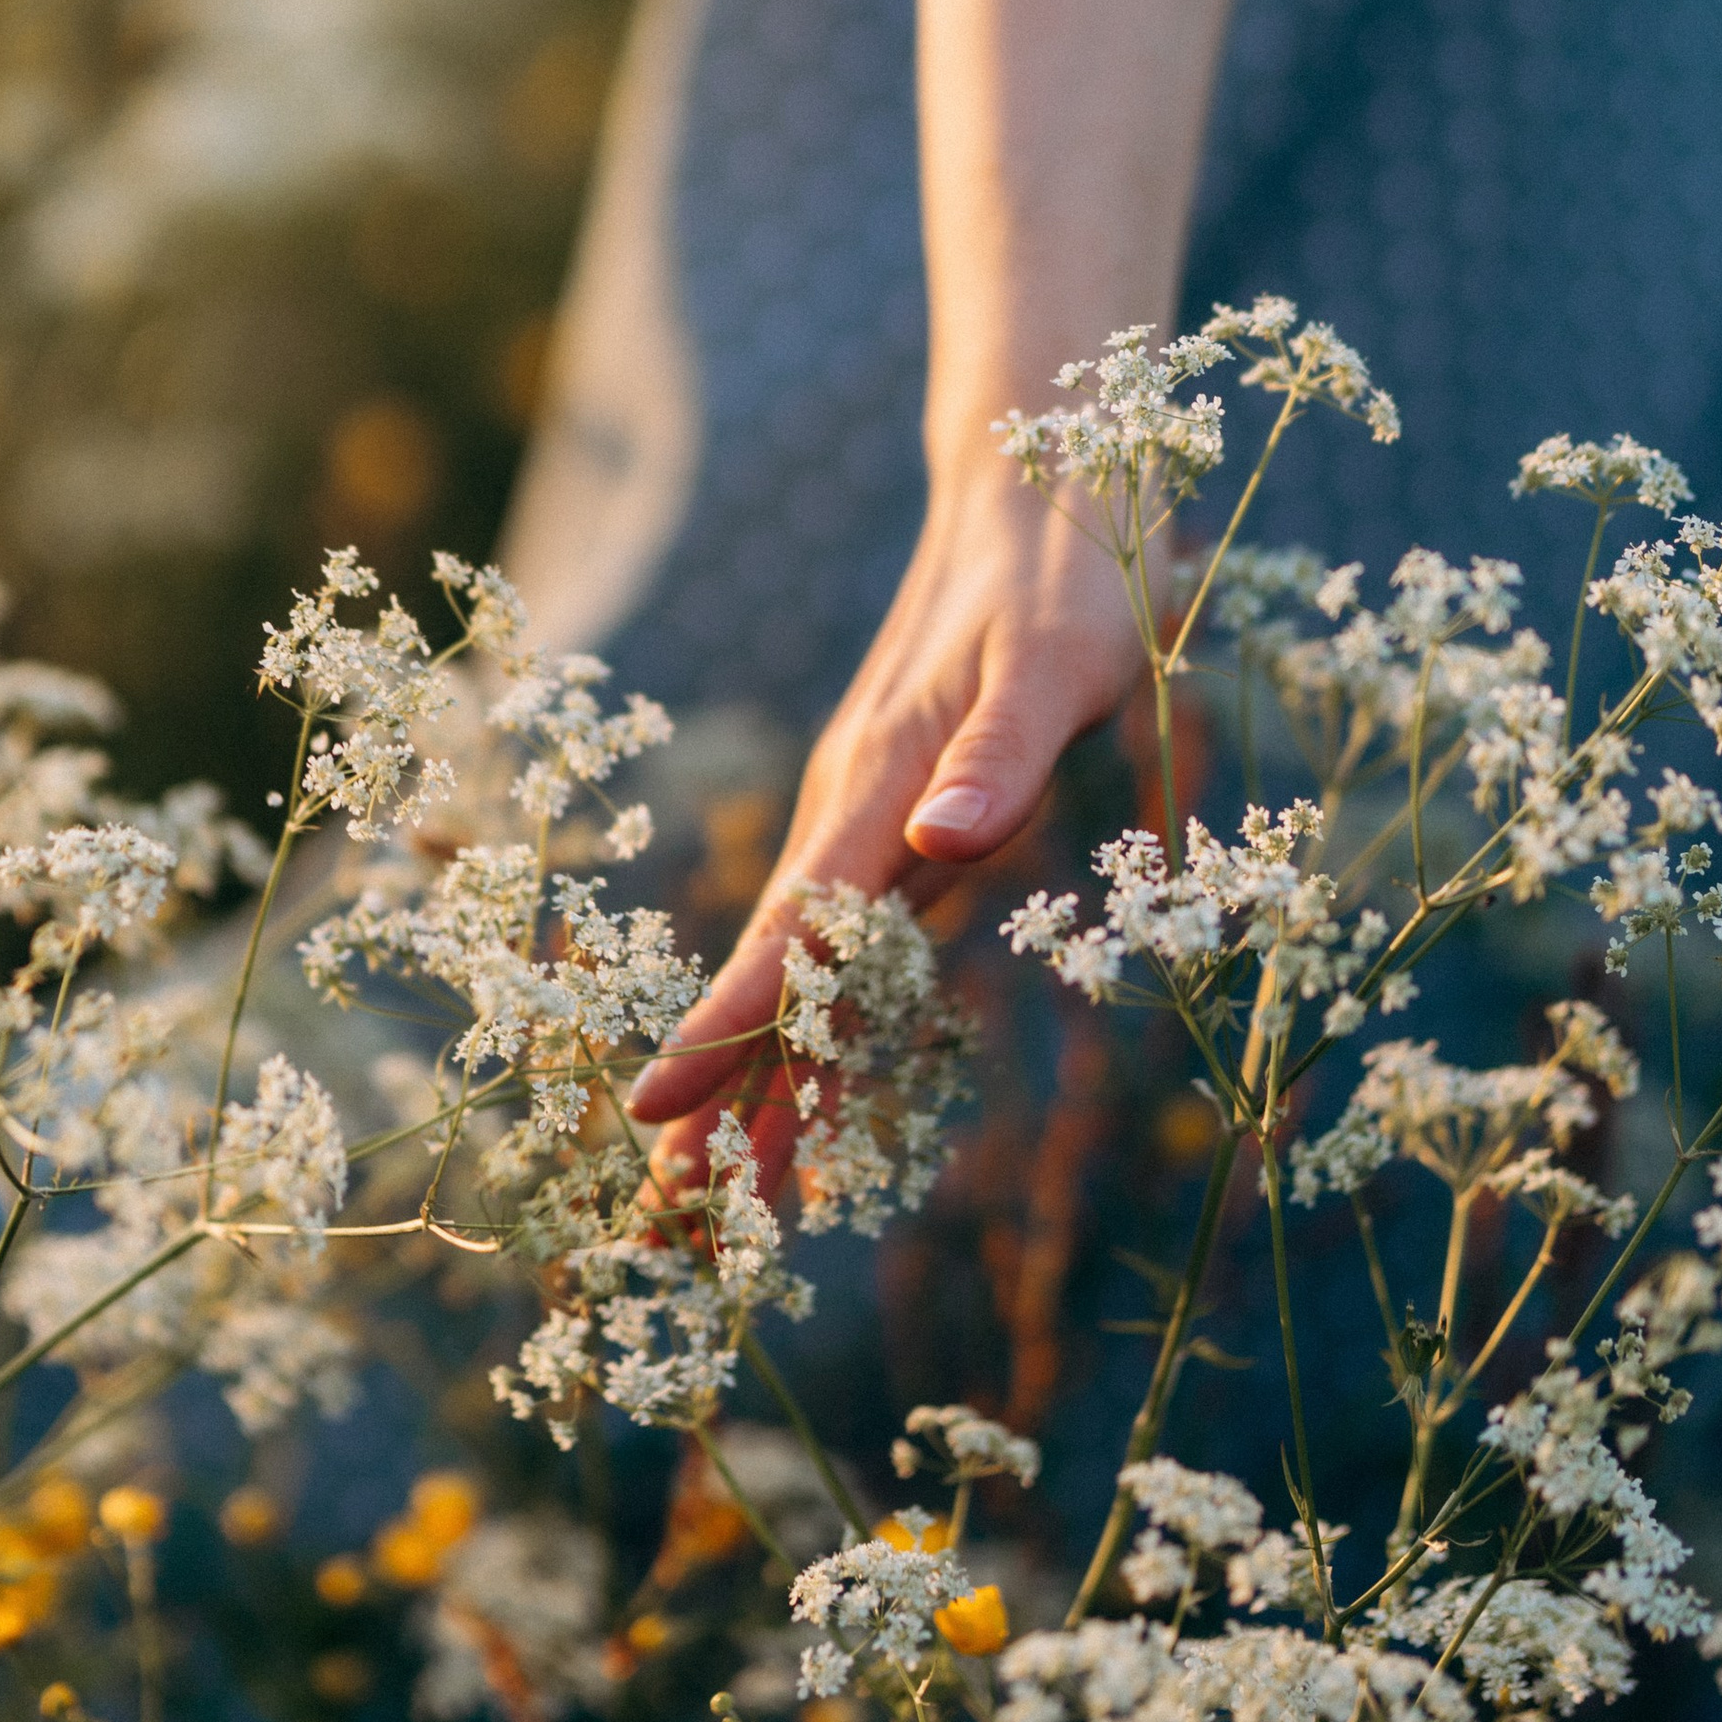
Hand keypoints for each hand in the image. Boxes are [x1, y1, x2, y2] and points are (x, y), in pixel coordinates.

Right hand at [626, 471, 1142, 1194]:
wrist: (1034, 505)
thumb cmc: (1061, 584)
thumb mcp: (1054, 661)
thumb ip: (1000, 756)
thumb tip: (944, 843)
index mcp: (877, 785)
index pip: (796, 925)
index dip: (733, 1021)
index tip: (664, 1107)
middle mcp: (854, 815)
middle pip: (774, 976)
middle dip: (716, 1095)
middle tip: (659, 1216)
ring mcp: (869, 830)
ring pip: (799, 978)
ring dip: (755, 1087)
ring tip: (703, 1204)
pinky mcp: (897, 837)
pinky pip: (844, 958)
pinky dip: (814, 1040)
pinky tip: (804, 1111)